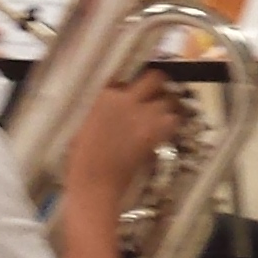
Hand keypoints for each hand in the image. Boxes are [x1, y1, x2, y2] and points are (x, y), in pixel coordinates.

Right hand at [65, 68, 186, 205]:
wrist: (95, 181)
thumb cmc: (83, 155)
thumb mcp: (87, 121)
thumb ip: (105, 107)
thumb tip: (120, 103)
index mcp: (106, 94)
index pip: (128, 76)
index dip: (135, 83)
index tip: (137, 90)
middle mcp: (127, 98)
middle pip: (156, 78)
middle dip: (160, 85)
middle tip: (159, 95)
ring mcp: (143, 115)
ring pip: (170, 99)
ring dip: (170, 105)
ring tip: (165, 113)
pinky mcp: (155, 133)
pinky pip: (174, 120)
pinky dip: (173, 123)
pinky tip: (166, 130)